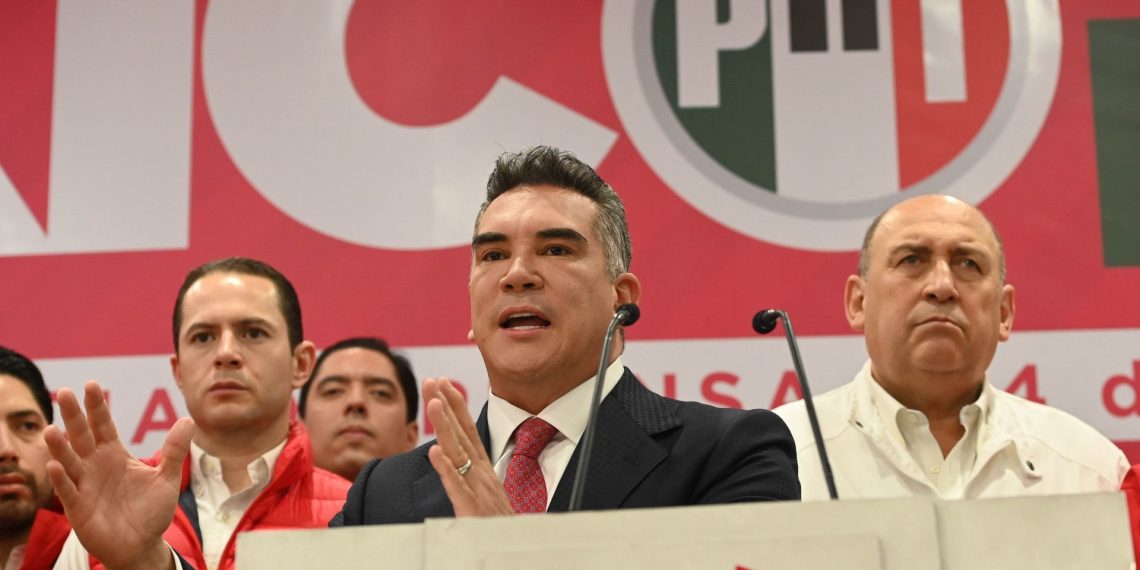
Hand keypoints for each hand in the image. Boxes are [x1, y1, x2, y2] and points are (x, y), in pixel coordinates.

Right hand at [44, 381, 193, 569]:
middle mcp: (96, 465)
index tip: (90, 385)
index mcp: (115, 454)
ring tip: (52, 429)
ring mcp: (85, 485)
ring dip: (60, 446)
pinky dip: (61, 479)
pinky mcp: (79, 507)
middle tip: (63, 393)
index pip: (104, 425)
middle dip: (73, 416)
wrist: (142, 545)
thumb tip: (189, 420)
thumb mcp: (167, 478)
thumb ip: (175, 451)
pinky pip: (68, 490)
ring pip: (69, 461)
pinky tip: (54, 465)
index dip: (97, 406)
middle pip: (82, 436)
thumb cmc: (152, 511)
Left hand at [423, 377, 514, 516]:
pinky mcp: (471, 510)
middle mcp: (480, 474)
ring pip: (458, 453)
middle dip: (447, 405)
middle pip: (462, 434)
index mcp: (482, 469)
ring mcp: (477, 490)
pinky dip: (446, 469)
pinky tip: (433, 452)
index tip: (442, 382)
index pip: (467, 431)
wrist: (516, 550)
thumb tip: (456, 455)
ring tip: (433, 403)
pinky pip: (456, 487)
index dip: (454, 406)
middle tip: (433, 379)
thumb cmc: (499, 525)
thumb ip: (470, 474)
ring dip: (445, 427)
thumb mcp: (485, 494)